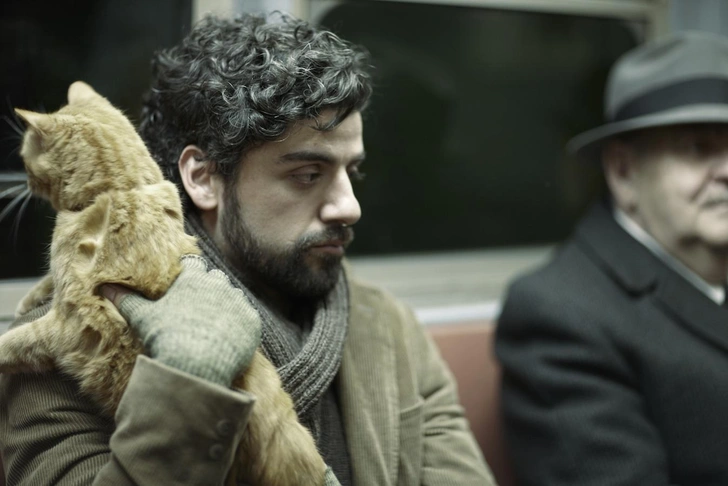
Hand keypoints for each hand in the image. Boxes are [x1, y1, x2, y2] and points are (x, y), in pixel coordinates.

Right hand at [101, 255, 261, 386]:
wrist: (196, 366)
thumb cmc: (166, 337)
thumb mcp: (142, 318)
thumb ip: (126, 300)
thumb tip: (104, 287)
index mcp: (194, 278)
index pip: (193, 265)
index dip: (189, 275)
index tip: (184, 284)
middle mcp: (220, 285)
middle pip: (216, 279)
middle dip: (209, 288)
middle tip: (198, 307)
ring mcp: (238, 303)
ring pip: (233, 297)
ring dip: (226, 306)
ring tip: (213, 325)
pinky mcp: (253, 322)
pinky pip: (247, 319)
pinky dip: (239, 326)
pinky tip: (228, 338)